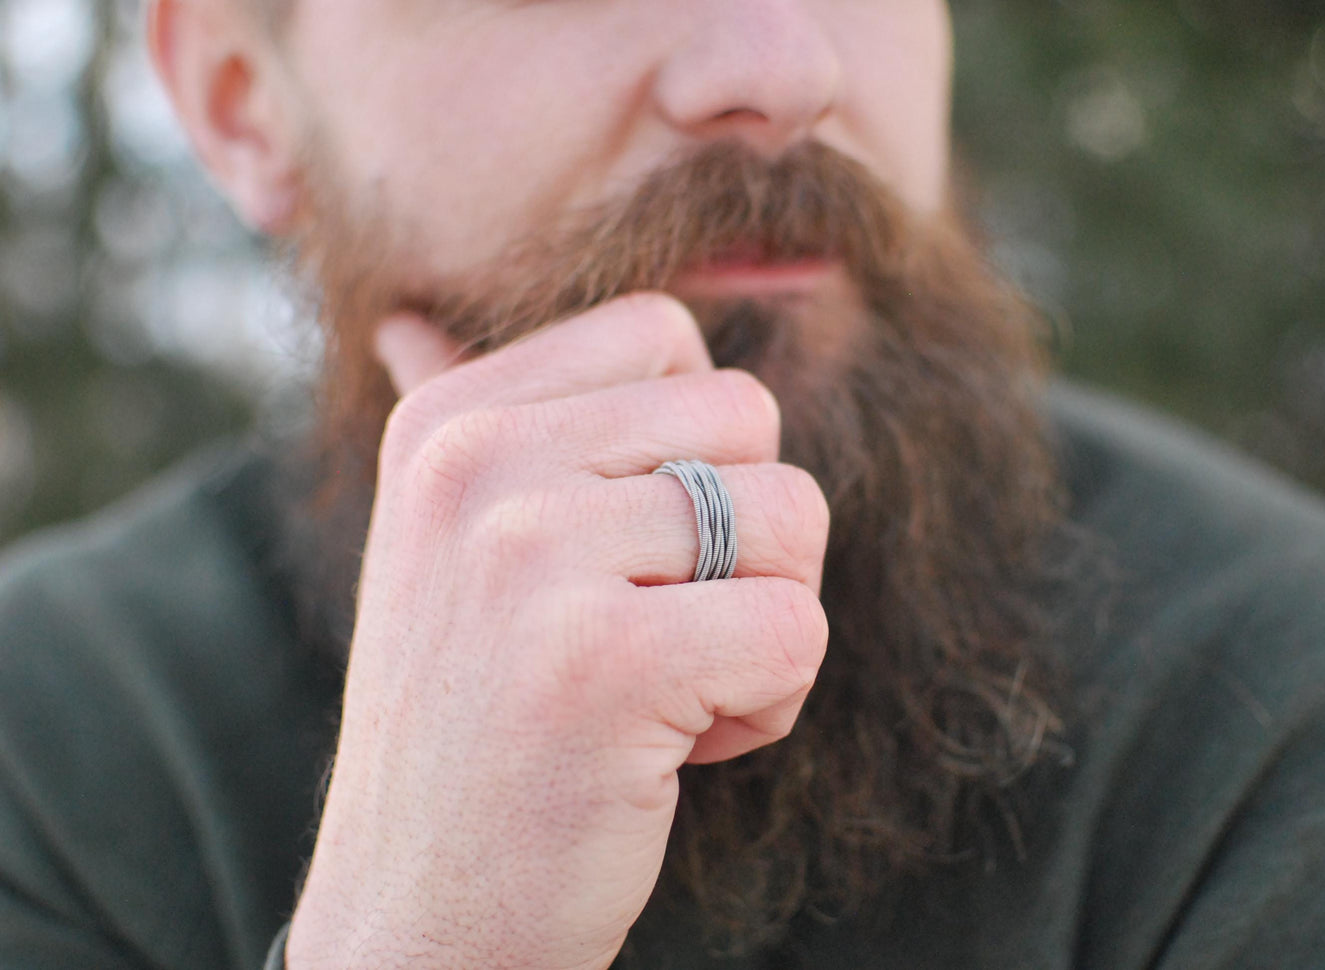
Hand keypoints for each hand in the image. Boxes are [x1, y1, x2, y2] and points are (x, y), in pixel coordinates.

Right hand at [286, 295, 829, 969]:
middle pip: (750, 418)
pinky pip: (796, 630)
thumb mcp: (444, 546)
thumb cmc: (471, 725)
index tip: (618, 551)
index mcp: (448, 422)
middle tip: (652, 633)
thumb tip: (413, 316)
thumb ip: (478, 427)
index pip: (668, 335)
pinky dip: (770, 704)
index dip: (692, 451)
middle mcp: (476, 466)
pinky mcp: (602, 662)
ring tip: (665, 691)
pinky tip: (677, 752)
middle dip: (743, 539)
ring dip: (762, 621)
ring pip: (793, 515)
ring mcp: (529, 558)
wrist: (419, 918)